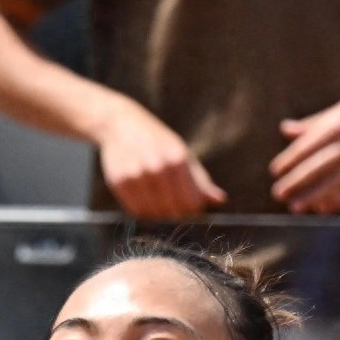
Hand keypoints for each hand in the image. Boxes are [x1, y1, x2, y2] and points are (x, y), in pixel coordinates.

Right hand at [96, 98, 226, 218]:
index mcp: (178, 159)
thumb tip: (221, 199)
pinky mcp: (119, 181)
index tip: (188, 205)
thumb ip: (201, 181)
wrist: (121, 124)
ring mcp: (137, 174)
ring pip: (153, 214)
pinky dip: (140, 209)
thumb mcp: (184, 156)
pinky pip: (135, 211)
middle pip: (173, 212)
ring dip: (156, 212)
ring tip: (155, 196)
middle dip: (174, 213)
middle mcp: (157, 167)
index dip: (192, 210)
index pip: (192, 204)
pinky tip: (142, 195)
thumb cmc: (160, 143)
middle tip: (170, 202)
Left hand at [270, 84, 339, 213]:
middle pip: (319, 165)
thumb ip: (313, 123)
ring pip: (335, 182)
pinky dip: (336, 202)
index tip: (275, 171)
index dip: (290, 159)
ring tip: (295, 207)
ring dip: (313, 196)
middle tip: (278, 193)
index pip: (310, 144)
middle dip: (297, 181)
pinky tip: (321, 208)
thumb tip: (285, 129)